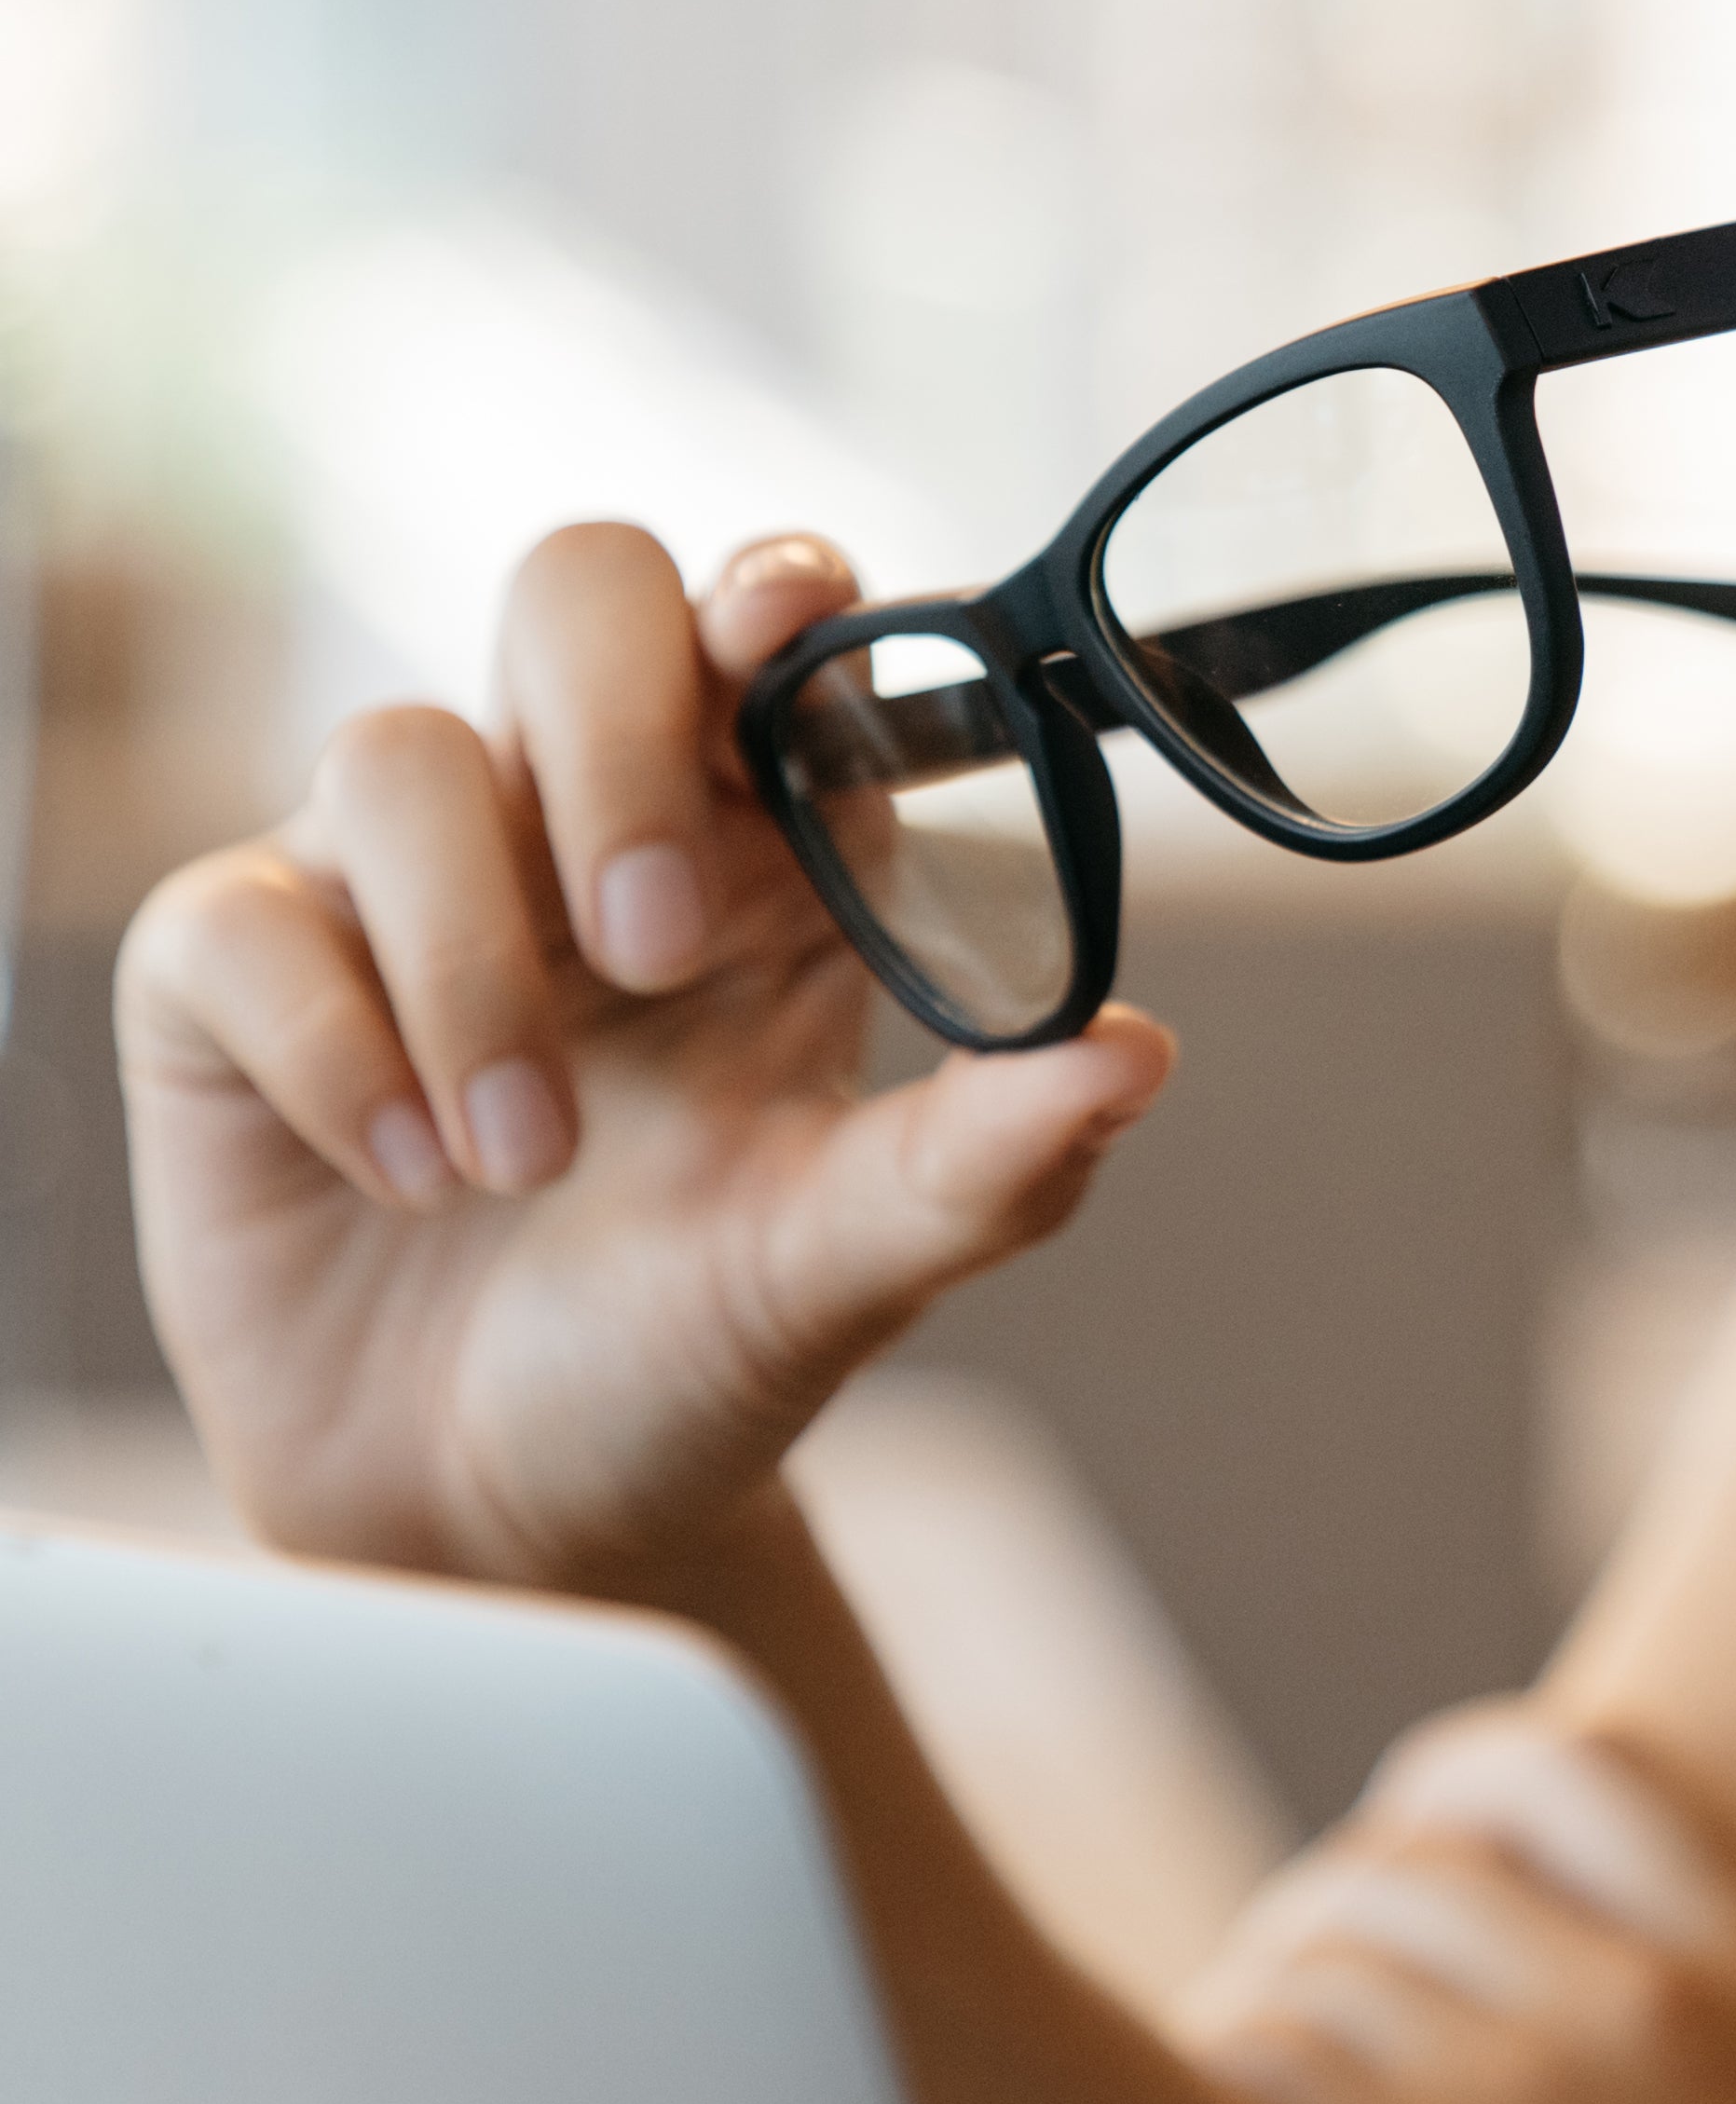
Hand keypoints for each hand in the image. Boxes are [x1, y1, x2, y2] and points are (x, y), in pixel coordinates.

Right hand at [115, 524, 1173, 1588]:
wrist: (510, 1515)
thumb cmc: (692, 1346)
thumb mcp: (847, 1265)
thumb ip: (984, 1161)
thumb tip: (1134, 1054)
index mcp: (761, 851)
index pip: (770, 636)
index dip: (775, 595)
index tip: (787, 625)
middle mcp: (578, 824)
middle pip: (576, 588)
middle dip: (611, 726)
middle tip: (657, 940)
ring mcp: (400, 885)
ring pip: (395, 757)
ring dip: (472, 966)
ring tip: (528, 1160)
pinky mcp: (234, 979)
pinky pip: (237, 919)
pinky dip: (334, 1048)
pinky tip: (408, 1175)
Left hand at [1190, 1710, 1735, 2103]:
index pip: (1574, 1779)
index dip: (1460, 1777)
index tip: (1406, 1818)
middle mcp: (1648, 1996)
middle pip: (1410, 1863)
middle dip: (1329, 1912)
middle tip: (1287, 1982)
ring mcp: (1531, 2078)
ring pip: (1318, 1946)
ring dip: (1256, 1995)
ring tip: (1231, 2062)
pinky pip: (1261, 2046)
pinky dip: (1217, 2071)